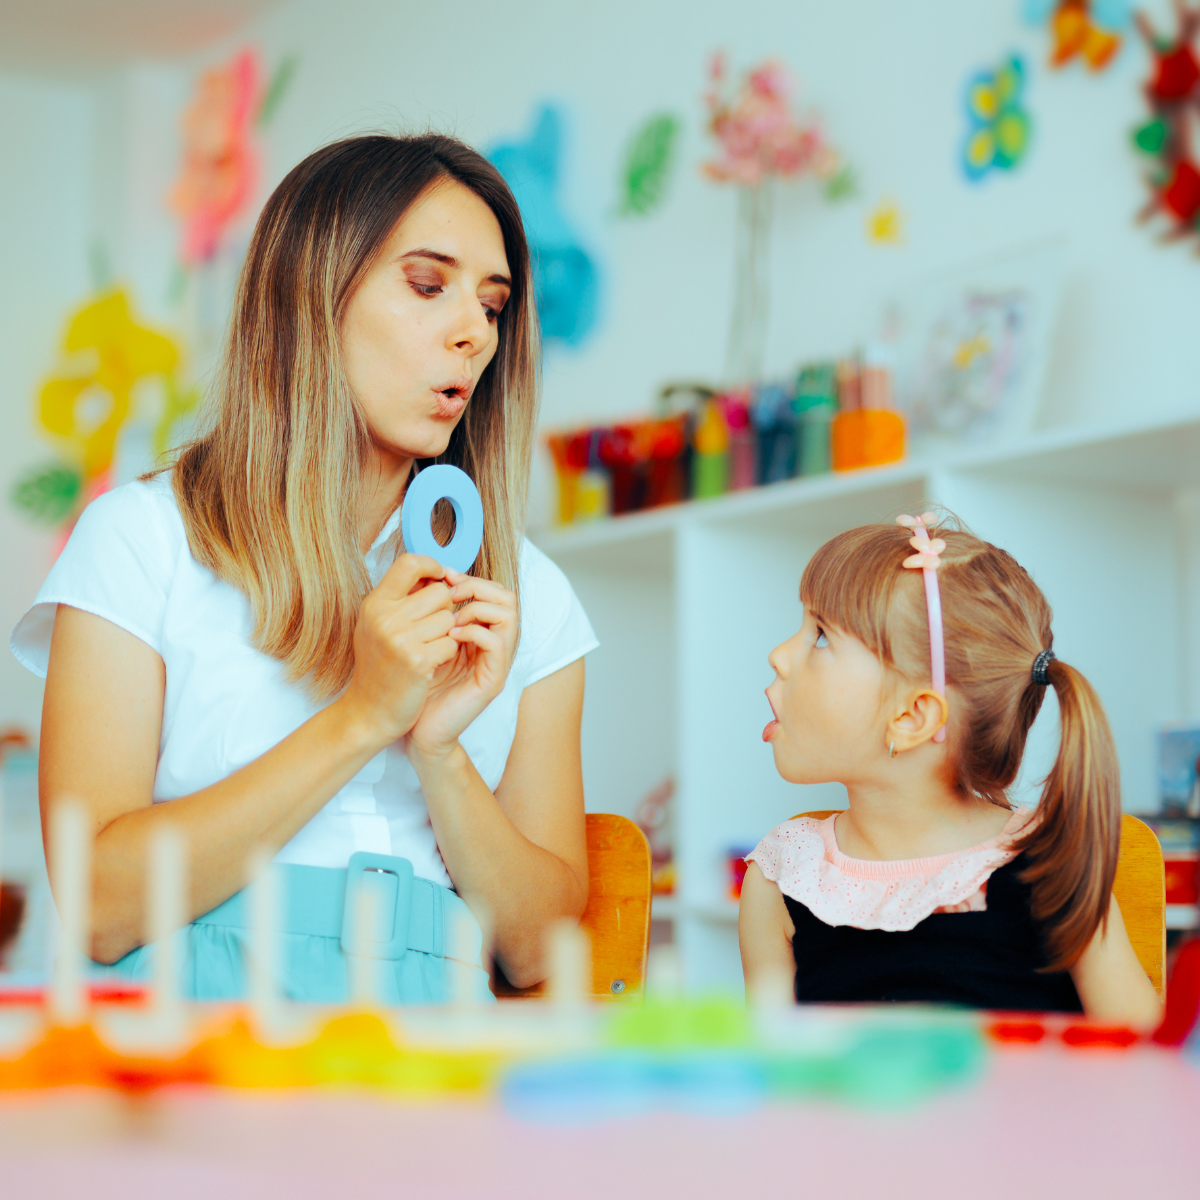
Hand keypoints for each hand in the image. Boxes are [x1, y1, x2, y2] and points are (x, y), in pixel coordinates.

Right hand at [338, 555, 459, 746]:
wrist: (368, 712)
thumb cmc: (379, 666)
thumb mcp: (378, 624)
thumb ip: (402, 598)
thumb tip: (437, 572)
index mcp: (375, 603)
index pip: (410, 563)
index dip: (432, 566)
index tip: (440, 578)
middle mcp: (385, 617)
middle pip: (440, 592)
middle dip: (445, 608)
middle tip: (433, 628)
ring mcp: (400, 639)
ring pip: (450, 617)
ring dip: (448, 632)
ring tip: (430, 647)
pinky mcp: (418, 661)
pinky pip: (451, 641)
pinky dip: (447, 653)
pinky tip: (432, 663)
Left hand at [405, 570, 517, 761]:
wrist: (411, 726)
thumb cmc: (412, 682)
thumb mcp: (422, 639)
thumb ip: (431, 613)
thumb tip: (428, 577)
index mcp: (479, 632)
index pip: (492, 591)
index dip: (470, 578)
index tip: (442, 575)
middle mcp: (493, 644)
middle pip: (507, 597)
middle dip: (478, 586)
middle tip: (450, 591)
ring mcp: (496, 662)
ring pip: (509, 615)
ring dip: (478, 608)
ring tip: (451, 617)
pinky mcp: (493, 679)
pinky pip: (498, 643)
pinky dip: (475, 632)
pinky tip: (450, 636)